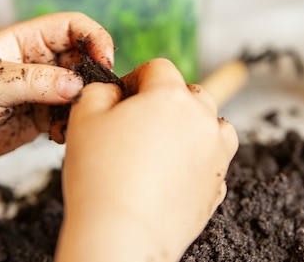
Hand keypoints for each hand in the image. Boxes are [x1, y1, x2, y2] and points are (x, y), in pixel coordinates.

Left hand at [0, 12, 113, 176]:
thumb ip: (34, 82)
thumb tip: (77, 85)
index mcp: (28, 40)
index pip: (73, 26)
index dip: (94, 38)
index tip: (103, 61)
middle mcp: (40, 61)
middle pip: (84, 58)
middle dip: (94, 75)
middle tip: (94, 96)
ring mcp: (43, 89)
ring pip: (81, 90)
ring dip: (84, 104)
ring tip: (72, 120)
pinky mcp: (42, 115)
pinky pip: (70, 116)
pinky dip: (72, 125)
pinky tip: (58, 136)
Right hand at [56, 58, 238, 261]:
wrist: (122, 235)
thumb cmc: (100, 176)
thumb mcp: (84, 117)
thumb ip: (100, 90)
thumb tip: (114, 91)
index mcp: (171, 96)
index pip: (159, 68)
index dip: (136, 79)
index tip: (122, 99)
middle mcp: (201, 119)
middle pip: (191, 94)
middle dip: (167, 101)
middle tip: (139, 125)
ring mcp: (216, 153)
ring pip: (213, 124)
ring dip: (193, 127)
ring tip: (165, 145)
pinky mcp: (218, 185)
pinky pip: (214, 160)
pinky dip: (198, 161)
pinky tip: (172, 174)